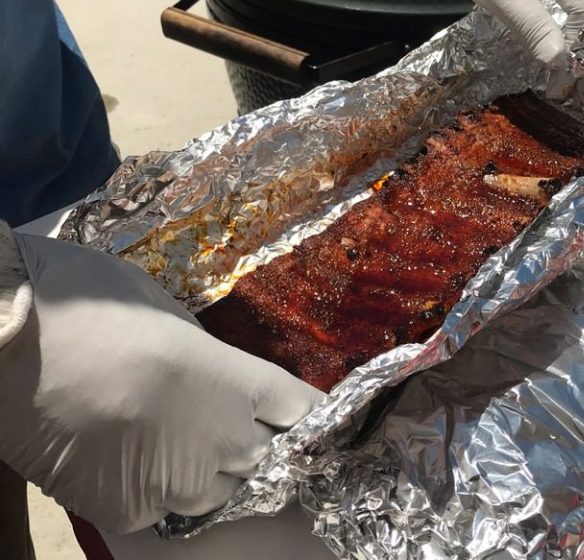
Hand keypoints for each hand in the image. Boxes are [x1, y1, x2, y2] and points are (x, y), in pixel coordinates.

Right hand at [0, 231, 323, 533]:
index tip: (316, 416)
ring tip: (185, 440)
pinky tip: (136, 457)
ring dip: (217, 470)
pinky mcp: (130, 514)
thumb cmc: (92, 305)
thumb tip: (219, 376)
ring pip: (224, 490)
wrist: (8, 344)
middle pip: (271, 457)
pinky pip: (167, 508)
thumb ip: (209, 355)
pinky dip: (162, 489)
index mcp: (236, 380)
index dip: (310, 414)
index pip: (302, 410)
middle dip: (264, 443)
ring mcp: (178, 483)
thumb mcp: (171, 314)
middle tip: (238, 425)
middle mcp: (221, 440)